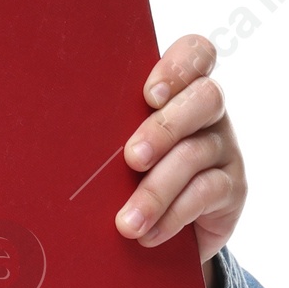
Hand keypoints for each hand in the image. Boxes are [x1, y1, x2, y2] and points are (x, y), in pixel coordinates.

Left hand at [117, 35, 245, 274]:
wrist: (163, 230)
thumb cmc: (127, 170)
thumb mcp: (117, 142)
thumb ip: (107, 127)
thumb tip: (55, 132)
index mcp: (180, 87)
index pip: (197, 52)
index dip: (179, 65)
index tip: (148, 94)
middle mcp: (209, 111)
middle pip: (206, 98)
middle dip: (164, 128)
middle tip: (131, 158)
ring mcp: (225, 147)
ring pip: (197, 154)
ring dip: (156, 189)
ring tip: (126, 222)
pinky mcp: (233, 187)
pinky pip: (205, 194)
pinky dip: (171, 216)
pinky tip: (148, 235)